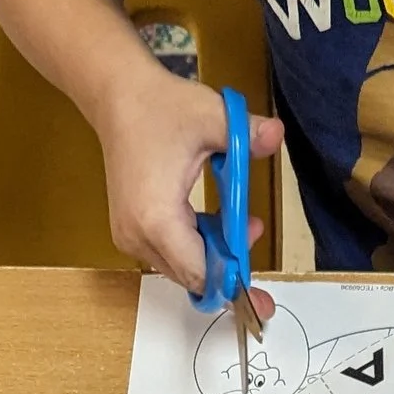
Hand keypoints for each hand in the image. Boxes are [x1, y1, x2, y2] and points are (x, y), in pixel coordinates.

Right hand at [91, 63, 283, 298]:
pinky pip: (170, 254)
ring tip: (242, 222)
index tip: (259, 295)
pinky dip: (196, 245)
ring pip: (182, 268)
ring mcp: (130, 237)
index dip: (232, 282)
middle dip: (228, 266)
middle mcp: (138, 236)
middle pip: (192, 276)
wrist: (117, 98)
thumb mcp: (212, 117)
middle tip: (256, 235)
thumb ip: (247, 134)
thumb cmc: (160, 107)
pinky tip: (215, 220)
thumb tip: (277, 136)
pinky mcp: (130, 231)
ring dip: (214, 253)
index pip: (200, 272)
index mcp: (157, 219)